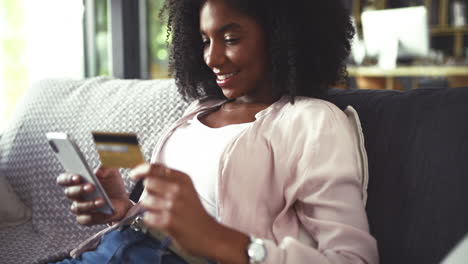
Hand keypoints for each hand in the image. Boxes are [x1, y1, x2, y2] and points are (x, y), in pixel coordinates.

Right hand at [56, 166, 132, 225]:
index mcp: (77, 181)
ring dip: (89, 204)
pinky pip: (86, 220)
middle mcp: (75, 195)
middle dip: (80, 190)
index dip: (67, 179)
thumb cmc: (112, 183)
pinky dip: (96, 216)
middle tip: (92, 187)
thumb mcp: (111, 172)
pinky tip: (105, 212)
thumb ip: (105, 168)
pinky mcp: (87, 219)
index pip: (63, 179)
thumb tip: (97, 172)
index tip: (77, 177)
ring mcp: (80, 208)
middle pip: (69, 193)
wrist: (123, 199)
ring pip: (77, 208)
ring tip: (102, 201)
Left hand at [130, 163, 249, 263]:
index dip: (141, 170)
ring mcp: (173, 205)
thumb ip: (168, 179)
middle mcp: (178, 189)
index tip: (134, 174)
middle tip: (159, 201)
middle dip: (149, 192)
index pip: (155, 167)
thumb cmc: (194, 212)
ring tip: (163, 212)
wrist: (208, 234)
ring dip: (150, 208)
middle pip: (147, 183)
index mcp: (183, 179)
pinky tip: (163, 221)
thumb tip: (144, 173)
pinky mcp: (169, 221)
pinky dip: (152, 220)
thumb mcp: (187, 189)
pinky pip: (147, 217)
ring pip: (145, 201)